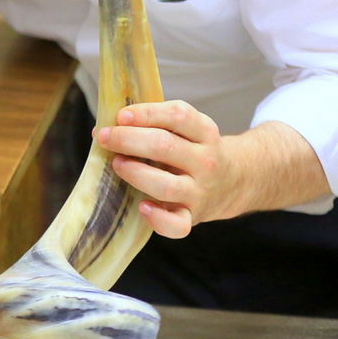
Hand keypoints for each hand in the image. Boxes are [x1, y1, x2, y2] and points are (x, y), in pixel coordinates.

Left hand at [95, 100, 241, 237]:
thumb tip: (105, 126)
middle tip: (105, 137)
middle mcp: (205, 161)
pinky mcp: (192, 216)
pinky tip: (142, 206)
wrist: (232, 182)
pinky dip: (157, 218)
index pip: (178, 116)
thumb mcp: (186, 129)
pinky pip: (177, 225)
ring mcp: (199, 191)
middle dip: (128, 140)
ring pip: (165, 185)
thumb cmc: (192, 150)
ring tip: (117, 164)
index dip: (146, 113)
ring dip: (135, 173)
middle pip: (164, 146)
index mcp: (204, 132)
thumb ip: (153, 123)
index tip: (120, 116)